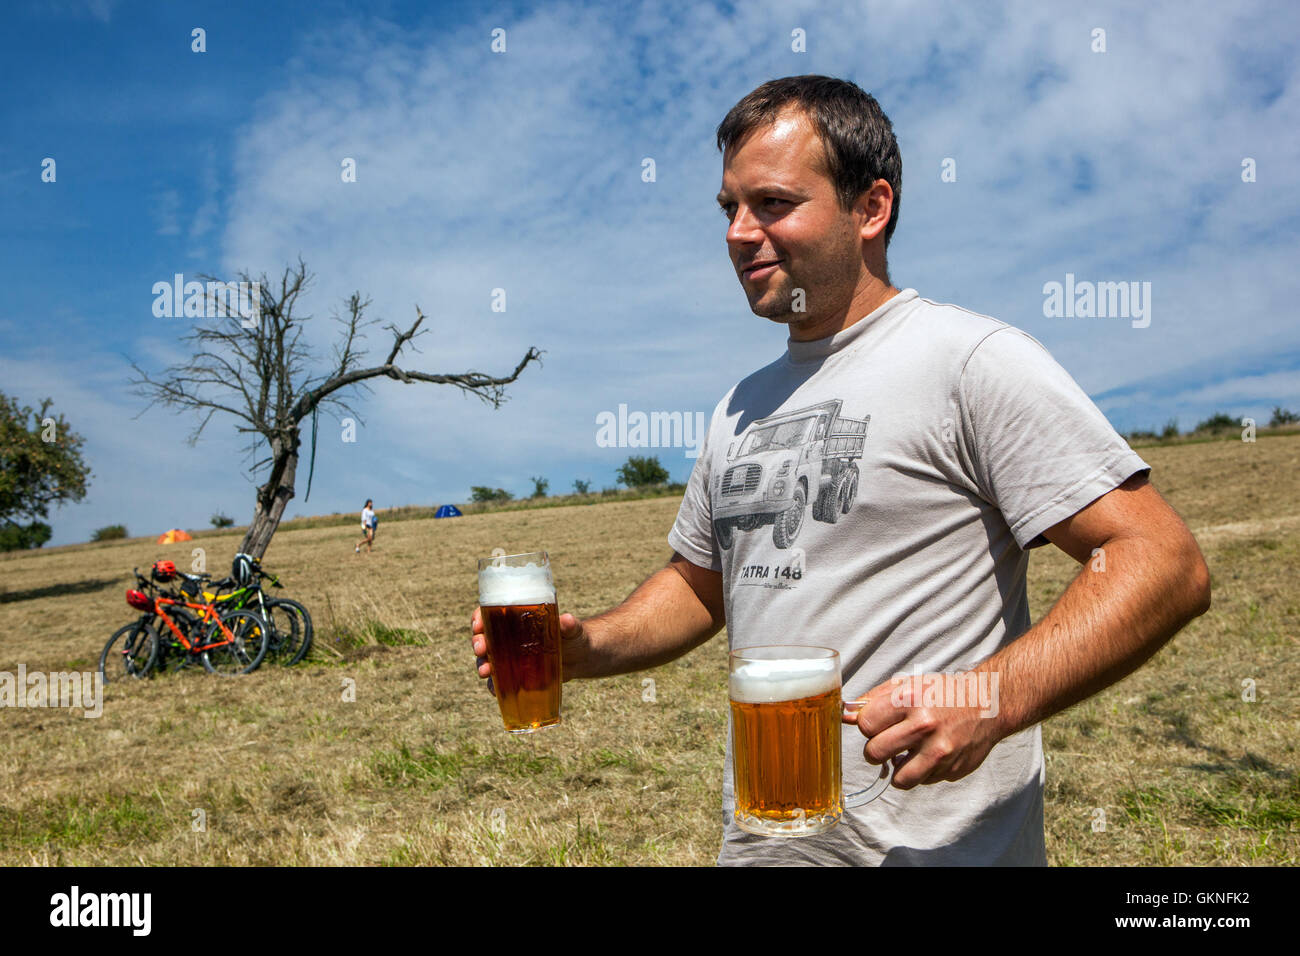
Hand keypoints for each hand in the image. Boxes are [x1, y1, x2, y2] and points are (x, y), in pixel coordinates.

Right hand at [470, 606, 590, 694]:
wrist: (580, 658)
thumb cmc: (574, 636)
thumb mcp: (572, 629)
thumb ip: (569, 625)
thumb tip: (566, 620)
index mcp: (517, 618)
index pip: (490, 613)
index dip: (479, 617)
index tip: (478, 624)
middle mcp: (508, 636)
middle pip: (484, 636)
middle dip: (478, 642)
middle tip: (481, 649)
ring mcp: (510, 656)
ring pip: (488, 659)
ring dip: (482, 664)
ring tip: (485, 671)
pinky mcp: (516, 674)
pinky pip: (499, 680)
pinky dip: (494, 685)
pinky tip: (494, 689)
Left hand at [842, 671, 1006, 788]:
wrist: (988, 703)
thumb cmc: (943, 693)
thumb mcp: (907, 684)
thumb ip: (873, 700)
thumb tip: (845, 715)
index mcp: (909, 699)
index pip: (865, 725)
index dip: (868, 726)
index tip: (876, 724)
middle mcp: (925, 725)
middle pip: (875, 753)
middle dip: (877, 750)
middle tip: (888, 742)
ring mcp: (941, 751)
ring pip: (898, 779)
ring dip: (898, 769)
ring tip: (906, 754)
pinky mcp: (953, 770)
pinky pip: (924, 781)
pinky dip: (922, 772)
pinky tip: (930, 755)